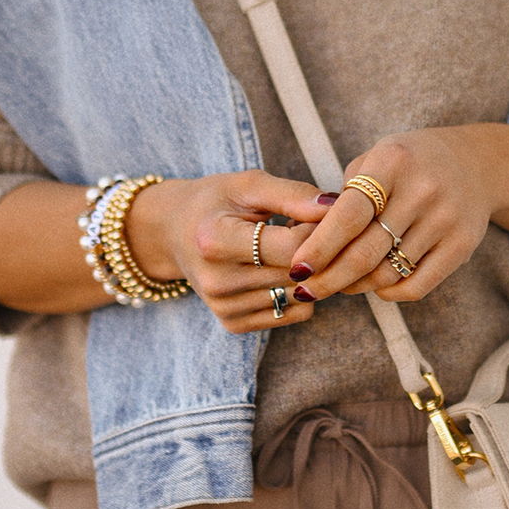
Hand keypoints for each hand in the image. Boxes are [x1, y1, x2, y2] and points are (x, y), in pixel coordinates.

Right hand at [124, 171, 327, 333]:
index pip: (292, 248)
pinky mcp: (232, 324)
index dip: (319, 230)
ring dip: (312, 272)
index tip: (322, 214)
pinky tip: (284, 268)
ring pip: (303, 296)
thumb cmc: (215, 201)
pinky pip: (296, 313)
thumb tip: (334, 208)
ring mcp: (223, 307)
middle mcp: (216, 281)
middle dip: (320, 250)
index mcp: (215, 240)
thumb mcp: (248, 185)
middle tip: (314, 228)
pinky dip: (301, 291)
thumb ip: (293, 194)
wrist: (173, 232)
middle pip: (298, 274)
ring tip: (294, 246)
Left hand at [282, 130, 502, 307]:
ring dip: (355, 287)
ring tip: (338, 285)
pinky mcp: (463, 245)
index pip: (349, 215)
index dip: (319, 246)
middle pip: (366, 252)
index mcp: (392, 162)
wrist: (475, 165)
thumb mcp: (374, 159)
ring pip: (387, 273)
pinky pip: (417, 285)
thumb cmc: (407, 165)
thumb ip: (342, 197)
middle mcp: (423, 190)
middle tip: (306, 290)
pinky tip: (375, 287)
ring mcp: (446, 219)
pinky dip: (388, 294)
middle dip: (329, 279)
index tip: (298, 268)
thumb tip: (307, 244)